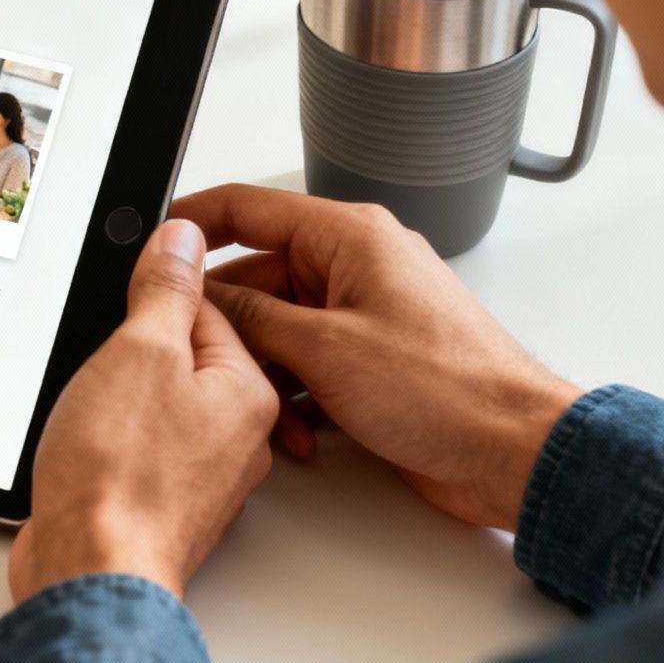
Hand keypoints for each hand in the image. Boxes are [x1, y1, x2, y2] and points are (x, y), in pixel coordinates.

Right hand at [9, 220, 277, 603]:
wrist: (94, 571)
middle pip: (190, 351)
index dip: (158, 290)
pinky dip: (118, 430)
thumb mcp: (142, 352)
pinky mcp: (169, 499)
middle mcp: (240, 432)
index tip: (120, 289)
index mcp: (248, 388)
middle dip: (139, 342)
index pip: (212, 305)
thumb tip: (183, 237)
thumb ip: (166, 289)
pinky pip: (149, 440)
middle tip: (99, 355)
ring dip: (124, 389)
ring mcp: (206, 471)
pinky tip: (89, 439)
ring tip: (90, 400)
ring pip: (166, 398)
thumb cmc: (123, 476)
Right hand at [174, 185, 583, 531]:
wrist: (515, 454)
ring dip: (259, 373)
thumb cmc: (449, 391)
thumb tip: (197, 287)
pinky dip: (288, 396)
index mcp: (349, 238)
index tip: (148, 242)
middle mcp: (355, 268)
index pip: (247, 208)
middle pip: (254, 279)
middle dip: (226, 327)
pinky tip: (293, 431)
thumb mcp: (323, 348)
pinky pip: (302, 364)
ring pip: (274, 329)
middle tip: (193, 356)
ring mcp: (362, 316)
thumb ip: (250, 315)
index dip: (191, 223)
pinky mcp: (367, 362)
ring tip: (257, 408)